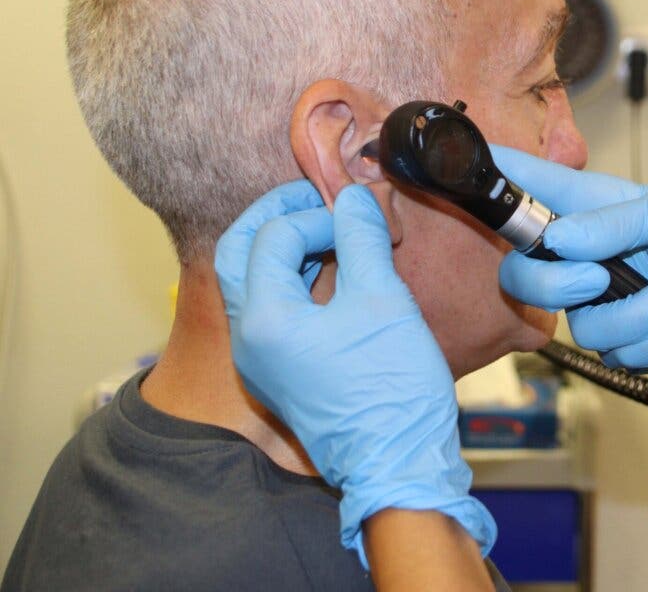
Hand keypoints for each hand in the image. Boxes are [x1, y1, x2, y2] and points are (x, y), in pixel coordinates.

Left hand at [214, 182, 495, 565]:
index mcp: (264, 319)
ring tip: (329, 230)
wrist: (399, 461)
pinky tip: (333, 269)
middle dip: (275, 217)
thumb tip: (355, 198)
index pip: (273, 237)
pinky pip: (271, 307)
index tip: (359, 217)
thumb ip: (362, 239)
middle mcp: (249, 338)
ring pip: (250, 279)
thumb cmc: (392, 388)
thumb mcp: (383, 300)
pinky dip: (294, 277)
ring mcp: (261, 358)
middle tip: (317, 199)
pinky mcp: (280, 370)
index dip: (317, 215)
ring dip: (283, 246)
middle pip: (237, 252)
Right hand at [493, 147, 647, 402]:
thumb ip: (616, 221)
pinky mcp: (632, 346)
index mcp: (596, 208)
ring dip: (638, 314)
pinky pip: (620, 355)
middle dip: (553, 283)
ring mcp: (607, 305)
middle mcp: (591, 256)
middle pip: (523, 274)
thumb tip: (560, 238)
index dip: (491, 175)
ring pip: (578, 326)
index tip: (462, 164)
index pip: (528, 185)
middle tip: (596, 277)